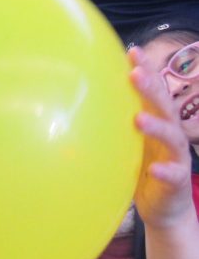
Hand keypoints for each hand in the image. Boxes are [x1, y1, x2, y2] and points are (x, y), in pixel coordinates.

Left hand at [130, 46, 194, 230]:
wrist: (165, 207)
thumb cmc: (142, 166)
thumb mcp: (128, 141)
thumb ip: (116, 120)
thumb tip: (80, 100)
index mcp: (157, 121)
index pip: (153, 90)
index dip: (146, 70)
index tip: (132, 51)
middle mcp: (170, 134)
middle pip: (164, 106)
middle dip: (151, 88)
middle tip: (134, 73)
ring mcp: (176, 156)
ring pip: (171, 137)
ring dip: (157, 126)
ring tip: (139, 119)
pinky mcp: (177, 181)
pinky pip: (172, 174)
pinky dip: (164, 170)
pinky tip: (154, 168)